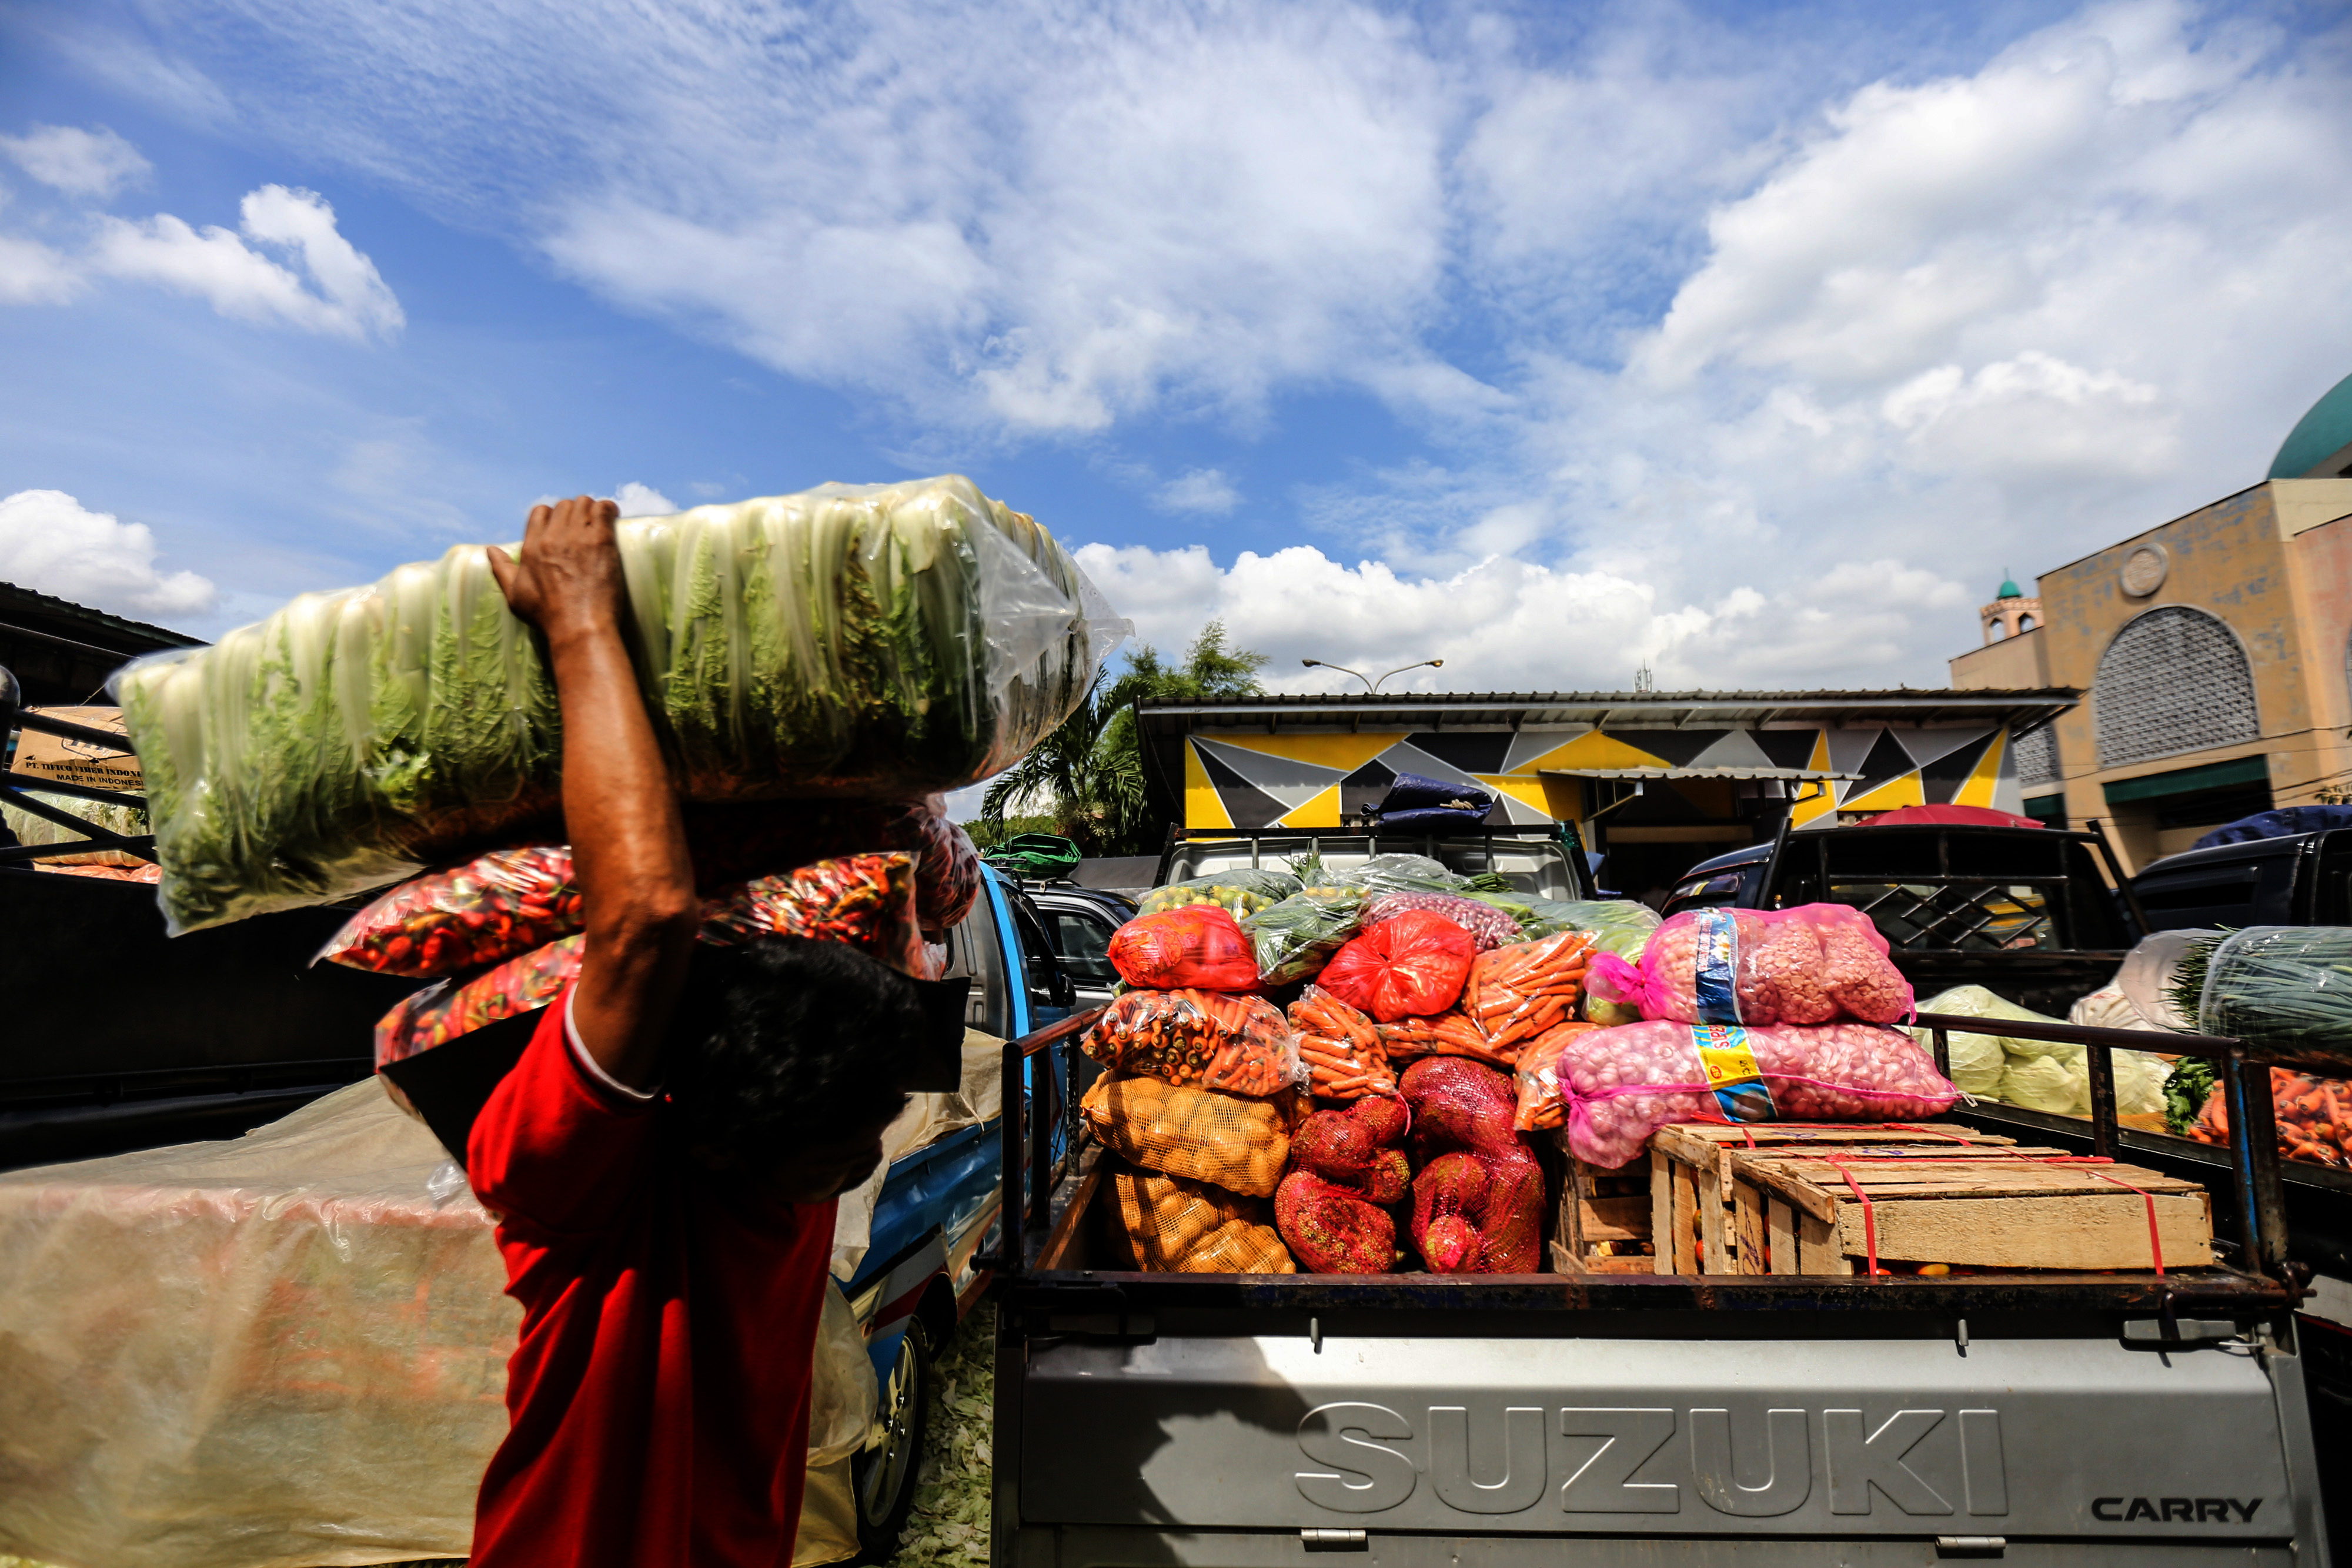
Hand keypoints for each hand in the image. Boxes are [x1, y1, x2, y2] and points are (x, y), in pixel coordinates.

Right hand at [486, 495, 625, 640]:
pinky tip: (613, 515)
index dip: (552, 516)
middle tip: (585, 527)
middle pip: (564, 506)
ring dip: (592, 509)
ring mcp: (577, 537)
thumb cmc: (548, 617)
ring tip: (599, 522)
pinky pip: (604, 510)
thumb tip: (491, 550)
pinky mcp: (601, 541)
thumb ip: (502, 570)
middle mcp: (553, 537)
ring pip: (584, 503)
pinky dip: (609, 509)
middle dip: (574, 513)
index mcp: (532, 547)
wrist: (579, 627)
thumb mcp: (515, 596)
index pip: (540, 512)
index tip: (563, 527)